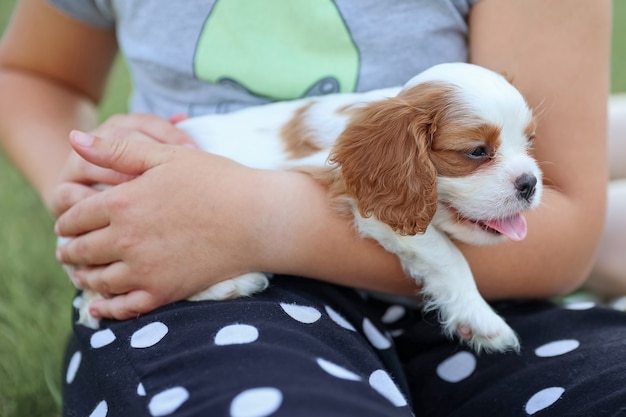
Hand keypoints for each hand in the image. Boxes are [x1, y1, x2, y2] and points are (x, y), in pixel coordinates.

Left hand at [55, 130, 270, 319]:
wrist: (259, 218)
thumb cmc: (218, 181)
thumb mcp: (166, 156)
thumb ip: (117, 149)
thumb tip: (72, 139)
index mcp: (122, 202)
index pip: (75, 216)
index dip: (67, 221)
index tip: (66, 224)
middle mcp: (125, 238)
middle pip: (80, 249)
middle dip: (69, 249)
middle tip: (66, 250)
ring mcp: (144, 269)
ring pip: (96, 279)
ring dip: (82, 276)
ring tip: (80, 273)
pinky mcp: (164, 292)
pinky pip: (124, 307)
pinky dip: (106, 308)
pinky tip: (99, 307)